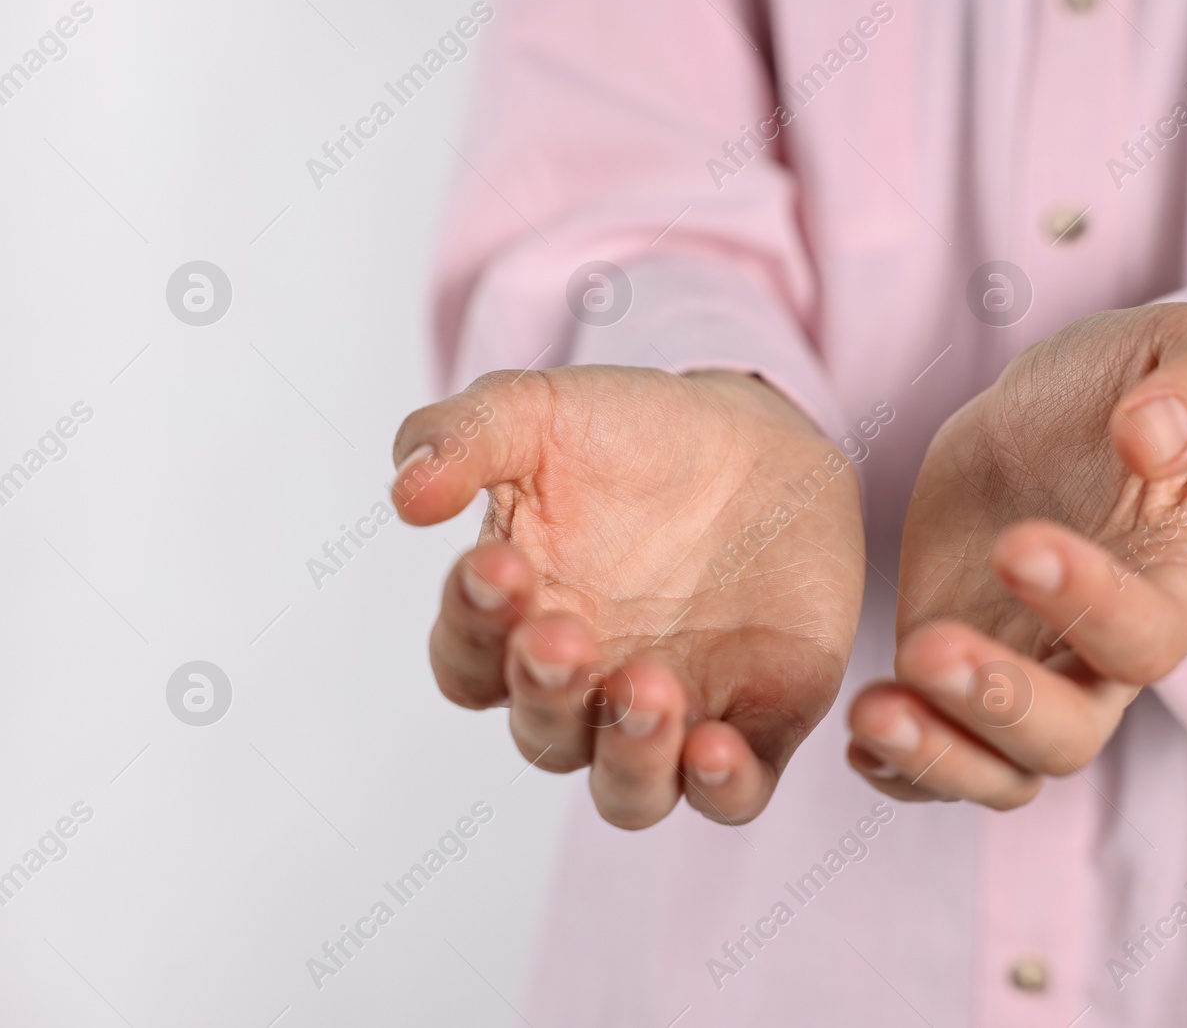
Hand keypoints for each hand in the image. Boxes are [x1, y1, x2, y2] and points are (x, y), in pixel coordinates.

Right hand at [392, 366, 864, 828]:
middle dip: (544, 692)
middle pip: (542, 733)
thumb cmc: (630, 436)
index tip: (497, 562)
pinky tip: (715, 749)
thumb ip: (466, 436)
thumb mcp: (542, 413)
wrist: (759, 439)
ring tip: (646, 693)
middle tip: (564, 637)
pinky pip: (731, 794)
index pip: (466, 659)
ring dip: (628, 760)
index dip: (470, 623)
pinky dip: (720, 788)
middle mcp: (586, 688)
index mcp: (517, 624)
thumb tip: (406, 490)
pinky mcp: (755, 724)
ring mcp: (670, 715)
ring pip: (628, 791)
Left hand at [846, 303, 1186, 807]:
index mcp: (1176, 582)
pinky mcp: (964, 674)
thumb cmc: (1129, 379)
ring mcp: (1032, 675)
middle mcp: (1107, 656)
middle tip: (925, 647)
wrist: (1048, 411)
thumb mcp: (1186, 345)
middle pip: (1071, 733)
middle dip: (999, 704)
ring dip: (940, 754)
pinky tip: (858, 734)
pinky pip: (944, 757)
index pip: (1150, 632)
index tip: (1014, 543)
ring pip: (1006, 768)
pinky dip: (903, 765)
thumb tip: (1156, 442)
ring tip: (871, 711)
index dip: (1088, 604)